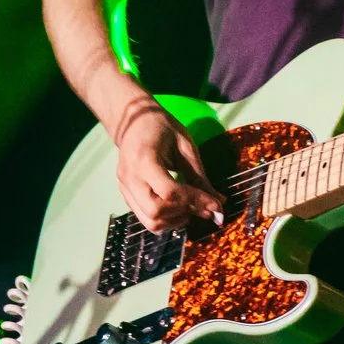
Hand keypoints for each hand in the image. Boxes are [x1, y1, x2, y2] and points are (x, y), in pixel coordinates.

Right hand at [113, 99, 222, 234]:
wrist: (133, 120)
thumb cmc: (161, 128)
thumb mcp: (185, 147)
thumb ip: (200, 178)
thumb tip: (219, 204)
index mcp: (143, 160)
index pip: (170, 192)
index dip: (195, 202)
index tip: (216, 206)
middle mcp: (129, 178)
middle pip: (156, 213)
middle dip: (184, 214)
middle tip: (202, 207)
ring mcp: (124, 189)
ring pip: (150, 222)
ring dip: (175, 221)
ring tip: (190, 207)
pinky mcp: (126, 195)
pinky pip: (146, 218)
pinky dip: (166, 219)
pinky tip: (178, 208)